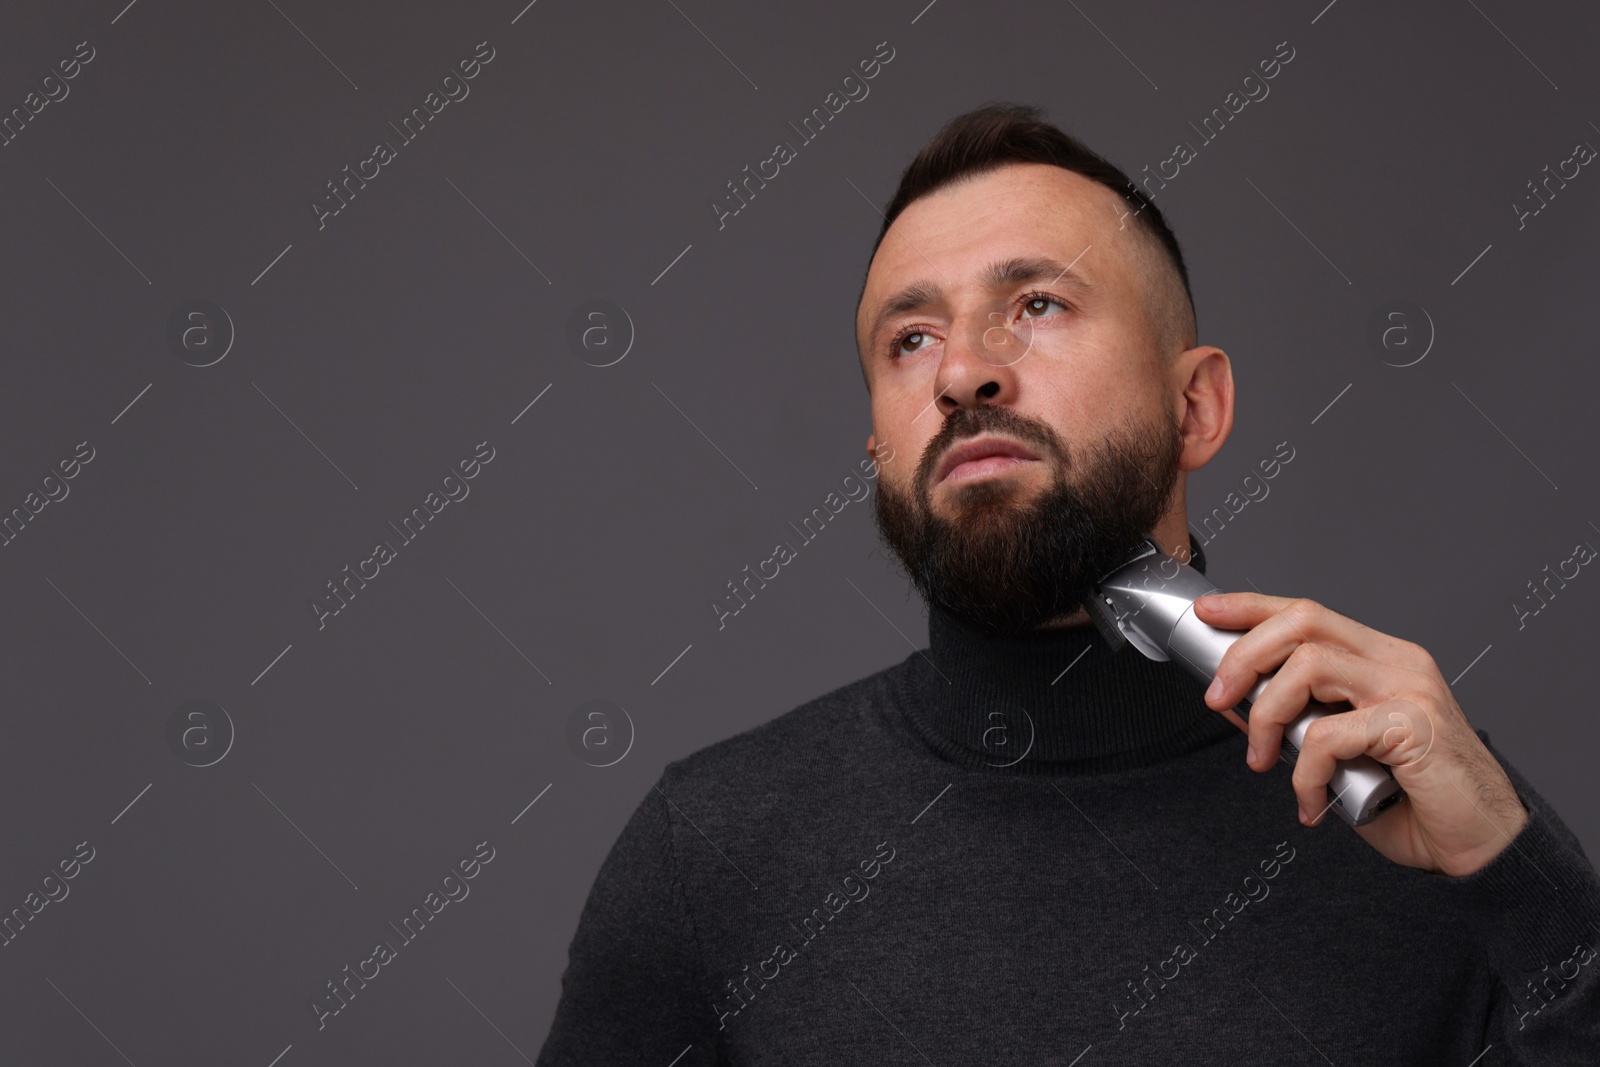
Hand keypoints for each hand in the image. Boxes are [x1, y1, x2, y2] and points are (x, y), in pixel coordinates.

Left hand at [1194, 591, 1527, 876]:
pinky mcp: (1412, 727)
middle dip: (1245, 655)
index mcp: (1381, 659)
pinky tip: (1310, 803)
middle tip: (1217, 698)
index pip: (1309, 612)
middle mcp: (1397, 662)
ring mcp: (1409, 690)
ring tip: (1260, 760)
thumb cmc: (1413, 801)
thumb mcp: (1340, 753)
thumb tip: (1234, 701)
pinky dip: (1302, 772)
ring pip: (1309, 666)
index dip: (1252, 607)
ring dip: (1266, 715)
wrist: (1482, 844)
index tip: (1210, 611)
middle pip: (1303, 621)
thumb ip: (1297, 722)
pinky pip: (1328, 735)